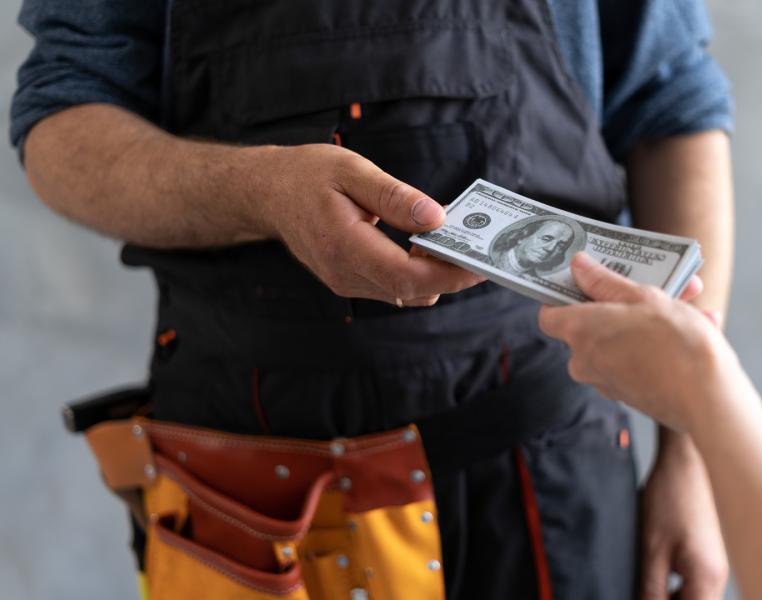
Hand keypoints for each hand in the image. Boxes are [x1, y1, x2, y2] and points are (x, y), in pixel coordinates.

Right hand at [255, 144, 484, 305]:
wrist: (267, 193)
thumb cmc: (307, 175)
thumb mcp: (351, 170)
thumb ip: (394, 196)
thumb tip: (436, 218)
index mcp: (344, 246)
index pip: (406, 276)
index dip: (448, 274)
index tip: (481, 262)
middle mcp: (345, 274)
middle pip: (412, 291)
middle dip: (452, 275)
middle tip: (483, 250)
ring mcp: (346, 283)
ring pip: (406, 294)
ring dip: (437, 275)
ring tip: (458, 245)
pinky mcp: (351, 281)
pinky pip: (395, 288)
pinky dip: (419, 274)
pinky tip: (429, 247)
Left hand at [538, 252, 734, 431]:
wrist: (709, 399)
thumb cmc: (675, 345)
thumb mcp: (642, 297)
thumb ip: (605, 281)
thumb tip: (578, 266)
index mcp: (580, 332)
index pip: (550, 314)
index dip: (564, 295)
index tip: (585, 280)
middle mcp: (585, 361)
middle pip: (594, 323)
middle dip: (627, 301)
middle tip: (656, 285)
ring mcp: (607, 381)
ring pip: (624, 339)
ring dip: (654, 319)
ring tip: (690, 304)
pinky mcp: (631, 395)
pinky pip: (640, 359)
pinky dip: (662, 344)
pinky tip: (700, 326)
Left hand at [639, 433, 727, 599]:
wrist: (683, 463)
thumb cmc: (669, 499)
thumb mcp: (651, 550)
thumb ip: (649, 589)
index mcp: (706, 579)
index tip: (641, 598)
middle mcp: (717, 576)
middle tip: (640, 590)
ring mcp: (713, 565)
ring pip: (691, 597)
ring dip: (668, 597)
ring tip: (643, 584)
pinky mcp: (706, 555)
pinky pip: (690, 583)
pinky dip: (672, 586)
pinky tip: (652, 575)